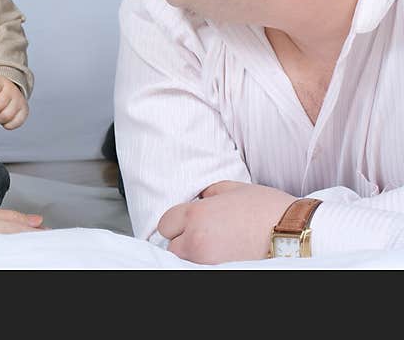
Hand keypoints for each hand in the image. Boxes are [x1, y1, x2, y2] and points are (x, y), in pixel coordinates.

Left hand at [157, 180, 295, 263]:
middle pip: (172, 245)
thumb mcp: (236, 188)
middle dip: (183, 239)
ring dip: (194, 253)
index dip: (177, 221)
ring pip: (185, 260)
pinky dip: (207, 263)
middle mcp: (196, 239)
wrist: (296, 234)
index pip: (165, 223)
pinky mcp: (220, 273)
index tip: (188, 222)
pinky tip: (223, 255)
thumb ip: (211, 191)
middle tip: (204, 235)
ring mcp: (207, 261)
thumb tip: (201, 197)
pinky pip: (202, 268)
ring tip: (215, 246)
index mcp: (196, 214)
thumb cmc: (269, 209)